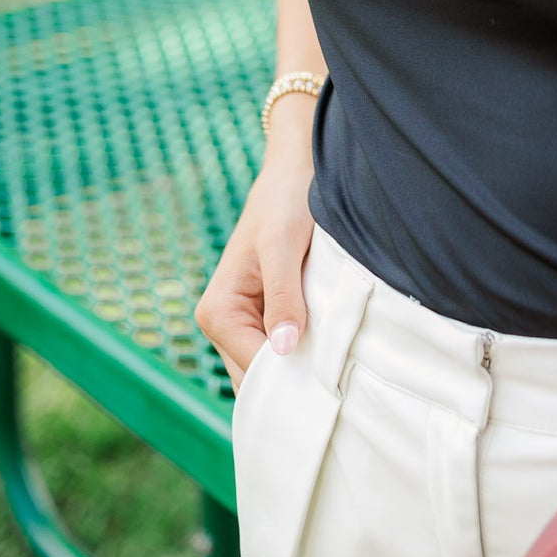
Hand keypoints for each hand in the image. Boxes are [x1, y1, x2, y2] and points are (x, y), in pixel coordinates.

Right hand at [195, 146, 314, 394]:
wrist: (293, 175)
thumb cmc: (285, 203)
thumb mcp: (283, 246)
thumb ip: (282, 296)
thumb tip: (284, 349)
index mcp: (217, 312)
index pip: (254, 369)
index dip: (291, 377)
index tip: (331, 380)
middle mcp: (223, 323)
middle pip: (259, 377)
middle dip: (294, 379)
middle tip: (339, 381)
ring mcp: (242, 323)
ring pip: (271, 369)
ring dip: (301, 367)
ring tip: (336, 363)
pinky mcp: (264, 316)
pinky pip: (281, 351)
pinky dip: (303, 353)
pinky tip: (329, 348)